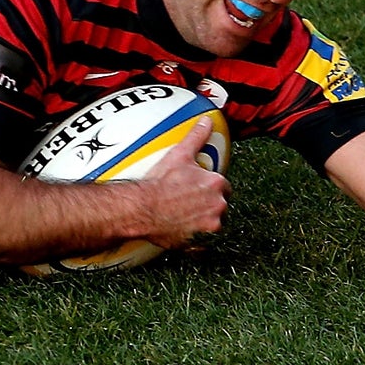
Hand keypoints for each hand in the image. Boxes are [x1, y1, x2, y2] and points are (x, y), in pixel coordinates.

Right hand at [134, 117, 229, 247]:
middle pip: (220, 205)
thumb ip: (196, 137)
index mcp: (216, 184)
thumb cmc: (158, 183)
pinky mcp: (198, 242)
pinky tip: (181, 229)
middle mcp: (218, 206)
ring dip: (203, 220)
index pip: (223, 186)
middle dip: (209, 203)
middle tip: (188, 200)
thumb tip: (207, 121)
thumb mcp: (178, 154)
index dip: (211, 186)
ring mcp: (208, 226)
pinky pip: (201, 242)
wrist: (141, 209)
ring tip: (183, 215)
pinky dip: (194, 237)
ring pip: (212, 223)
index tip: (199, 187)